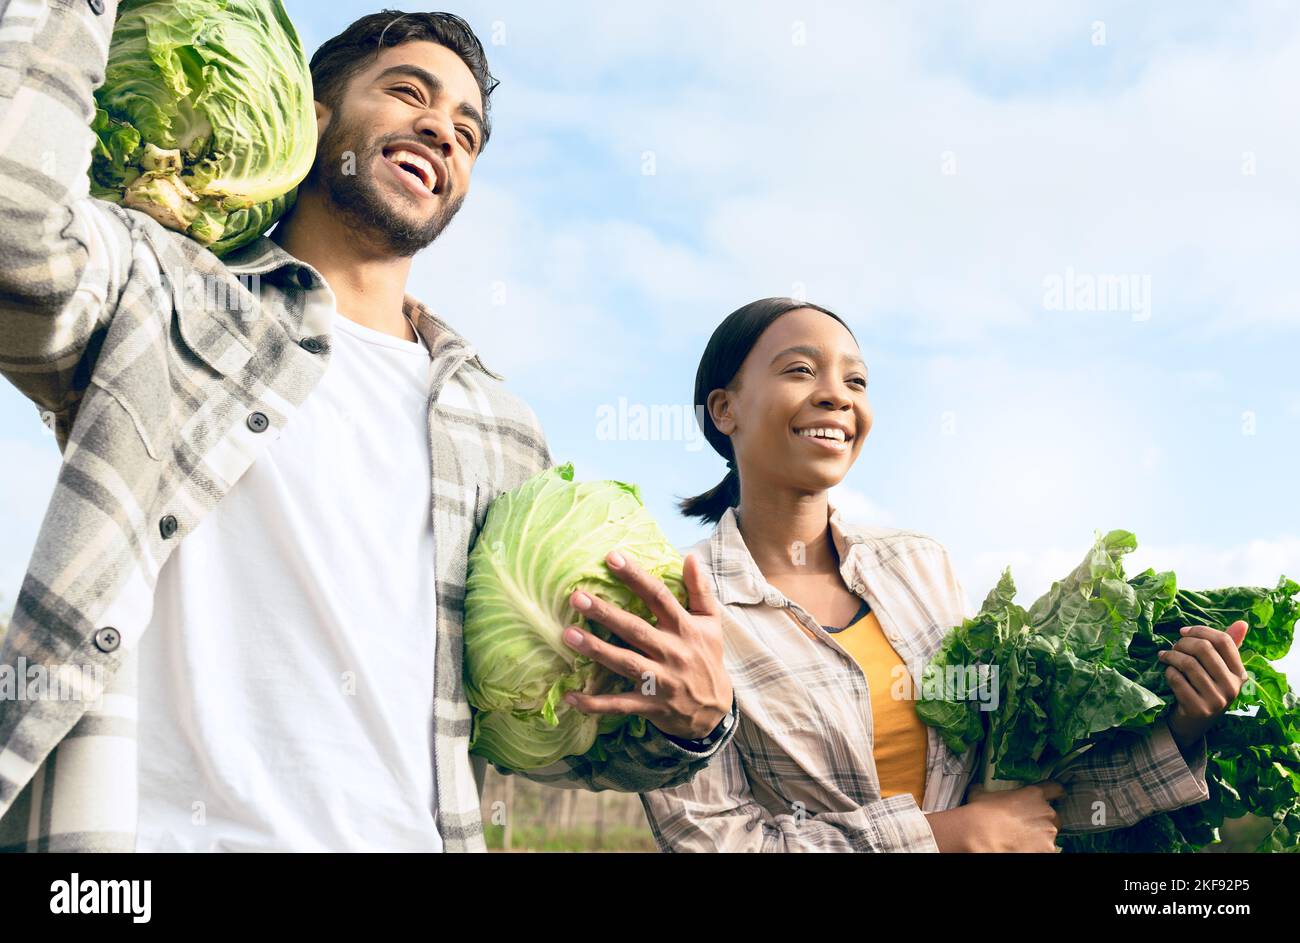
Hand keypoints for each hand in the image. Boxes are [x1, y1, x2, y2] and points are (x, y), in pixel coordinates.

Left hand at [560, 551, 732, 740]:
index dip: (636, 577)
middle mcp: (673, 652)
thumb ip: (700, 589)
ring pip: (626, 663)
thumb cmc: (707, 658)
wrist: (715, 710)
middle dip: (605, 613)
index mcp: (685, 628)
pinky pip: (619, 705)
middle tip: (576, 597)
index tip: (612, 557)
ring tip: (567, 635)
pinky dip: (595, 703)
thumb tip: (690, 556)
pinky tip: (570, 696)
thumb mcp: (711, 623)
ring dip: (596, 650)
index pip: (659, 596)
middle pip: (635, 629)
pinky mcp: (651, 706)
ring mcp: (661, 680)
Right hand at [933, 781, 1064, 851]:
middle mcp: (1046, 812)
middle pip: (1052, 815)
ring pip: (1050, 834)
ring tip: (1022, 840)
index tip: (1053, 797)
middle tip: (1026, 825)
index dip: (1054, 793)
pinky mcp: (1048, 850)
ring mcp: (1049, 833)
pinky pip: (1046, 849)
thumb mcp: (981, 795)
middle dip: (1042, 820)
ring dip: (1040, 836)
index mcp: (1033, 794)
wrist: (983, 836)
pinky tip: (1023, 848)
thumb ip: (987, 791)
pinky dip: (1038, 849)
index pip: (1055, 789)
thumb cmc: (982, 815)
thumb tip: (978, 788)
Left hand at [1158, 620, 1248, 751]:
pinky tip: (1167, 673)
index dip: (1200, 631)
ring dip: (1171, 656)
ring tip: (1165, 656)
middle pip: (1204, 649)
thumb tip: (1242, 623)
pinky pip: (1177, 680)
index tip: (1182, 632)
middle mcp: (1232, 687)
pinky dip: (1168, 672)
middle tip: (1173, 647)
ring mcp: (1216, 700)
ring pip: (1188, 664)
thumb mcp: (1218, 670)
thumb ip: (1228, 647)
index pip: (1224, 641)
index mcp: (1240, 674)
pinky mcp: (1198, 709)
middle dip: (1182, 643)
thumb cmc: (1204, 689)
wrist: (1192, 724)